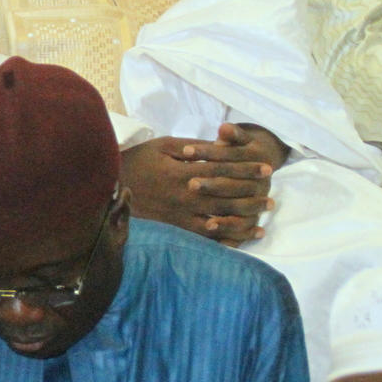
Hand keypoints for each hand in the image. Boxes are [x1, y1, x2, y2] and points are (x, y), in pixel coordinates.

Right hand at [120, 129, 279, 244]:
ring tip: (263, 213)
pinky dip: (229, 236)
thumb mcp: (161, 146)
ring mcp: (180, 214)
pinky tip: (244, 235)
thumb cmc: (137, 161)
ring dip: (245, 215)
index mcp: (182, 172)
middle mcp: (184, 195)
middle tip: (271, 192)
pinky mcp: (176, 227)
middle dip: (252, 192)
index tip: (266, 167)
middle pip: (226, 195)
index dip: (246, 168)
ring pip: (220, 217)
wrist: (110, 184)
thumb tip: (218, 148)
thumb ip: (190, 148)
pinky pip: (207, 235)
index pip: (222, 169)